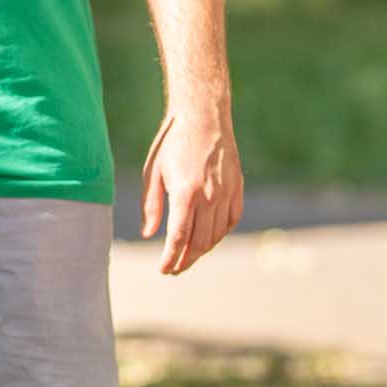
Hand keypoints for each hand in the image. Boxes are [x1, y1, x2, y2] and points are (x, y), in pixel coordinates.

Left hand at [141, 108, 243, 274]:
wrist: (203, 117)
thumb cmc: (172, 143)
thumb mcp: (153, 173)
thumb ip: (151, 206)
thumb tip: (148, 235)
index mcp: (185, 193)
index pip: (179, 238)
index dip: (171, 259)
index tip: (163, 270)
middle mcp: (209, 196)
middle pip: (199, 243)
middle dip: (186, 261)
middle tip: (174, 269)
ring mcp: (226, 192)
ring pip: (217, 235)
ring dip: (202, 250)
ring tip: (188, 256)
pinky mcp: (237, 187)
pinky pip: (232, 220)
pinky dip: (220, 234)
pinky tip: (209, 237)